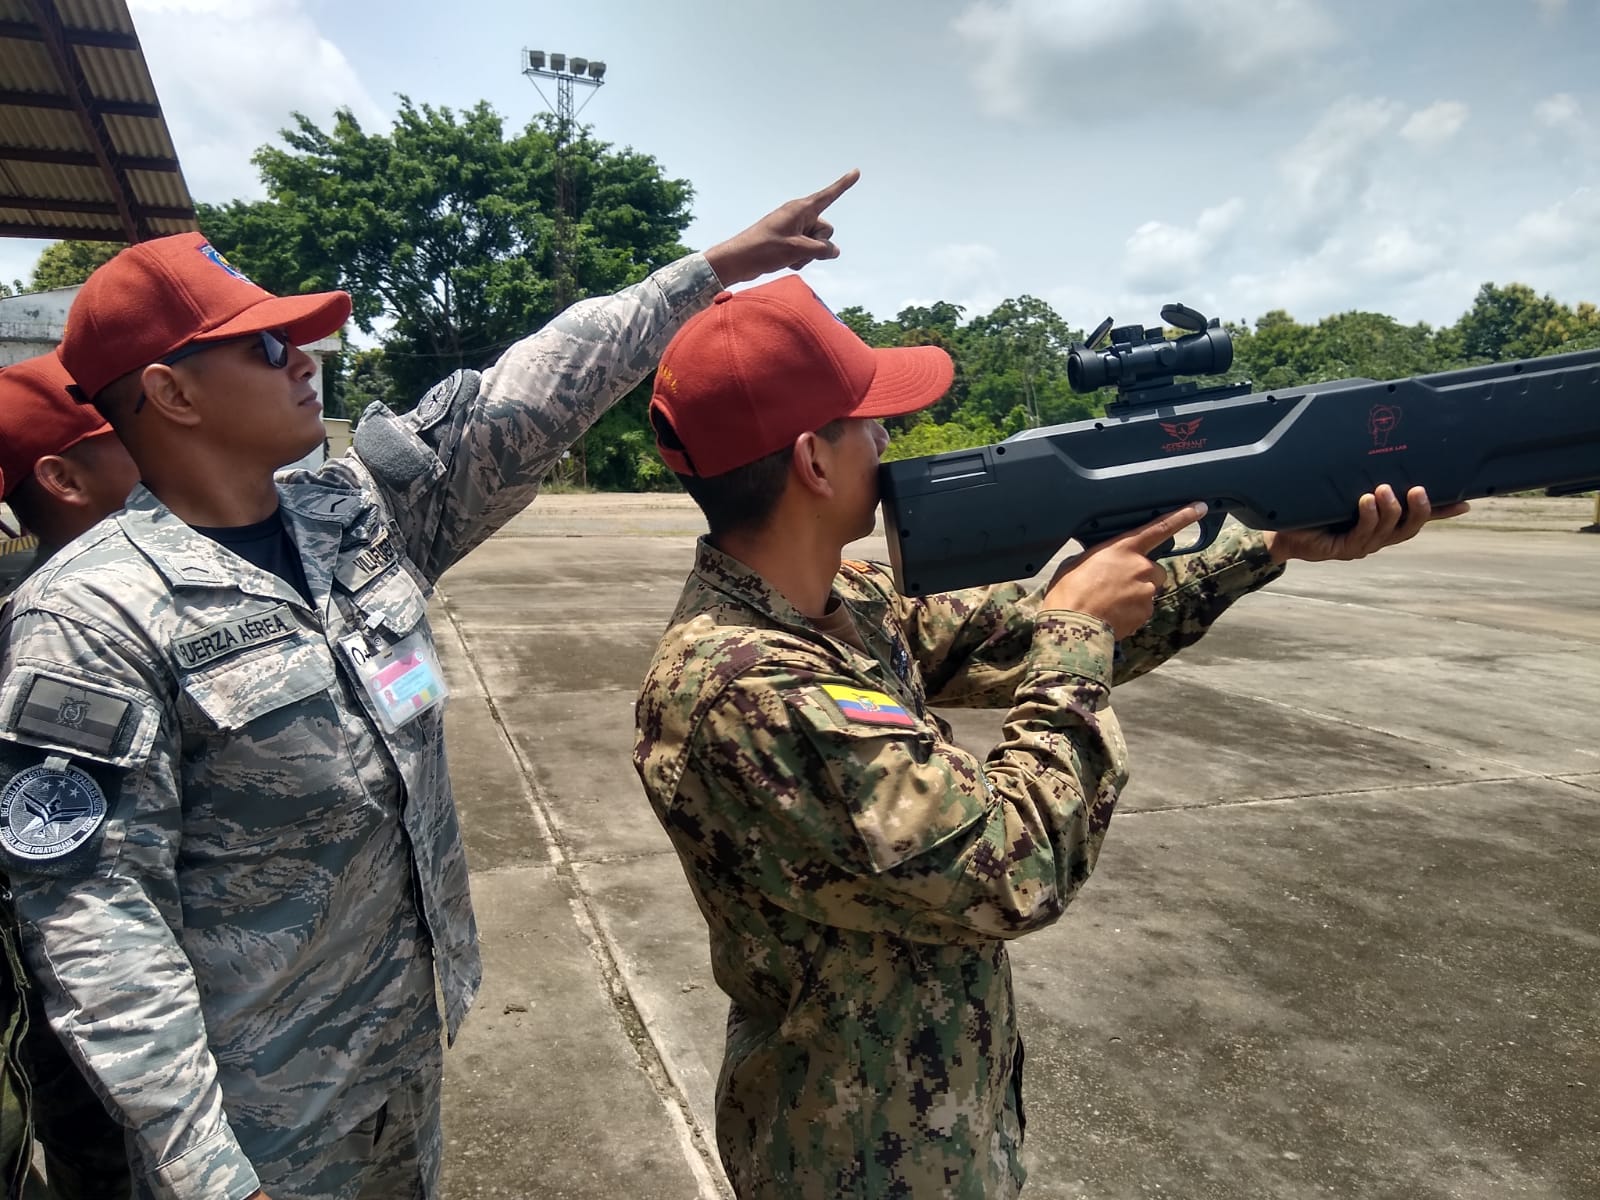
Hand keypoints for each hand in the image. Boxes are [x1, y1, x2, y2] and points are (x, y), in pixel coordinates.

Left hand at [702, 169, 859, 285]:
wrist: (739, 260)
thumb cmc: (764, 249)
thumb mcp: (798, 250)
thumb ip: (822, 249)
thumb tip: (834, 250)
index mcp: (800, 209)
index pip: (828, 195)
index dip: (843, 185)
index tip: (856, 172)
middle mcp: (798, 216)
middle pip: (825, 230)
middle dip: (818, 245)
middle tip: (797, 248)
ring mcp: (793, 229)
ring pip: (816, 244)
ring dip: (808, 255)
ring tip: (788, 257)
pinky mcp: (788, 241)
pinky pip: (806, 251)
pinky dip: (800, 259)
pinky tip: (785, 262)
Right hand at [1043, 503, 1207, 639]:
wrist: (1073, 626)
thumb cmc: (1069, 592)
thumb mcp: (1078, 562)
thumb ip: (1101, 557)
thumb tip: (1104, 563)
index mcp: (1123, 548)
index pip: (1159, 527)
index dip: (1183, 516)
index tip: (1199, 507)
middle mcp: (1141, 566)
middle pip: (1153, 567)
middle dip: (1141, 574)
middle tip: (1116, 584)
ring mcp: (1146, 591)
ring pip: (1148, 589)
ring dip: (1135, 593)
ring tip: (1109, 601)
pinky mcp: (1146, 612)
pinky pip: (1144, 609)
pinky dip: (1131, 611)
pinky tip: (1112, 613)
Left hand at [1264, 485, 1469, 563]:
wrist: (1283, 528)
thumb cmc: (1315, 507)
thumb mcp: (1344, 487)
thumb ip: (1364, 474)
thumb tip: (1383, 445)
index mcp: (1384, 521)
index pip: (1419, 517)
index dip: (1442, 511)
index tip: (1465, 501)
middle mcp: (1377, 535)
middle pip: (1410, 528)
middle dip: (1419, 509)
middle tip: (1418, 490)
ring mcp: (1362, 543)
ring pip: (1388, 531)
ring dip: (1390, 510)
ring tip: (1384, 490)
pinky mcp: (1343, 548)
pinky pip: (1362, 534)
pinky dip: (1367, 516)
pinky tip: (1366, 501)